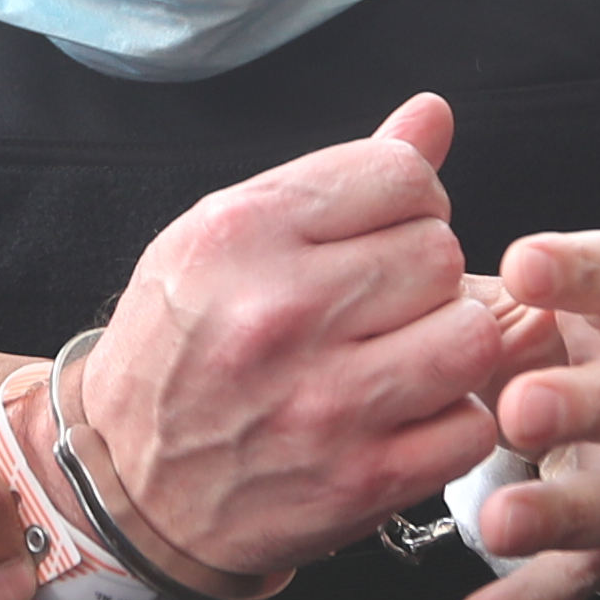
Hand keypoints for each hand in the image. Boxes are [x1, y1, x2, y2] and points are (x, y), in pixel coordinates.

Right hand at [62, 94, 547, 590]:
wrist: (126, 486)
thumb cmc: (179, 347)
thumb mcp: (224, 240)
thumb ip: (336, 179)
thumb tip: (435, 113)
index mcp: (244, 234)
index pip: (404, 176)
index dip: (409, 203)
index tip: (380, 238)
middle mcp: (282, 312)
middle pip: (441, 253)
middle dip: (425, 276)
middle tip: (384, 306)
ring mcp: (325, 402)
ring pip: (473, 335)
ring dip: (451, 345)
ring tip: (407, 356)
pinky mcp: (360, 479)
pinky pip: (471, 427)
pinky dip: (451, 424)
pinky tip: (405, 417)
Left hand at [448, 227, 599, 599]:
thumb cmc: (580, 355)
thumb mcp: (549, 309)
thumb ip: (481, 292)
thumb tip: (385, 259)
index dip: (579, 272)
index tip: (522, 264)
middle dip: (587, 402)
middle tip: (520, 406)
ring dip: (559, 512)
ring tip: (499, 522)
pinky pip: (574, 580)